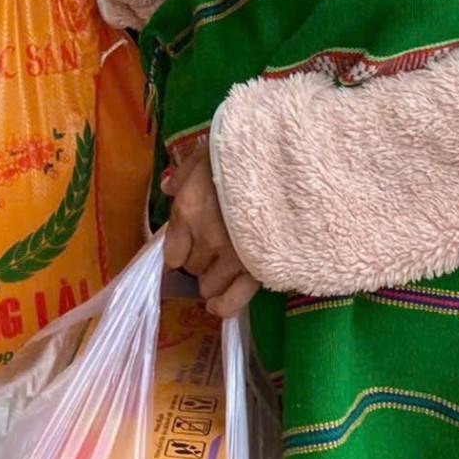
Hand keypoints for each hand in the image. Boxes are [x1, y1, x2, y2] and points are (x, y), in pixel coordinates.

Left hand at [162, 143, 259, 317]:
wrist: (289, 160)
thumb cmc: (243, 152)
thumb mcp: (207, 154)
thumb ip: (184, 175)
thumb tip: (168, 188)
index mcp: (188, 211)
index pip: (172, 254)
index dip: (182, 250)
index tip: (191, 242)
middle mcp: (206, 240)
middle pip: (193, 269)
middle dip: (200, 261)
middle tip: (214, 249)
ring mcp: (233, 257)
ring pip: (210, 287)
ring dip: (214, 279)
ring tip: (224, 268)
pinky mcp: (259, 268)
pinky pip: (233, 301)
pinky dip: (224, 306)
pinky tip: (218, 306)